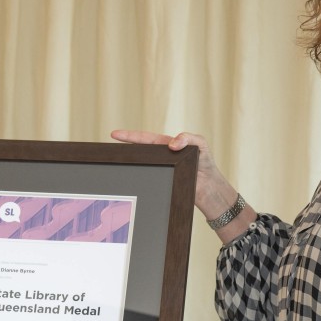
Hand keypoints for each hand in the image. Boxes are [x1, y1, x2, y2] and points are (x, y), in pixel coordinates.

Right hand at [110, 129, 233, 219]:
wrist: (209, 186)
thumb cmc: (205, 162)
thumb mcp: (200, 144)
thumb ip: (188, 138)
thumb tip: (172, 144)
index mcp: (165, 145)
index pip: (145, 138)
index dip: (130, 136)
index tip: (114, 134)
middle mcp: (160, 157)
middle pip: (138, 152)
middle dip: (124, 150)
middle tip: (111, 151)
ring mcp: (159, 170)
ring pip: (141, 166)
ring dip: (131, 165)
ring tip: (119, 163)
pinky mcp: (160, 184)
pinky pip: (148, 180)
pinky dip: (139, 179)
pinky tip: (133, 179)